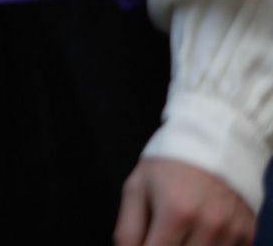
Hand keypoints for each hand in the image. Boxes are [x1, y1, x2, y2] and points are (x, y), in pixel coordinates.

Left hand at [114, 157, 254, 245]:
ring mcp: (232, 232)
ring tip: (181, 230)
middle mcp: (209, 225)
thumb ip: (129, 229)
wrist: (213, 141)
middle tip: (163, 233)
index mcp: (176, 213)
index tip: (146, 241)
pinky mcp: (248, 234)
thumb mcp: (136, 187)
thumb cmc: (168, 164)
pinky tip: (201, 233)